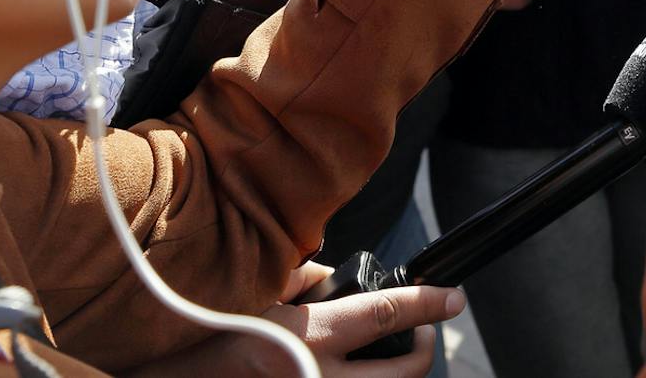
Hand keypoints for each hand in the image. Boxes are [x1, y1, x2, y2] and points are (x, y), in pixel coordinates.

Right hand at [126, 261, 456, 377]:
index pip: (385, 315)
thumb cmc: (191, 329)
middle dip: (422, 349)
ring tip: (381, 355)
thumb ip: (298, 281)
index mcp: (304, 339)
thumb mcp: (247, 293)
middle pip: (403, 372)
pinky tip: (341, 369)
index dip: (429, 304)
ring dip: (389, 374)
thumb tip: (331, 277)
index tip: (454, 296)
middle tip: (421, 333)